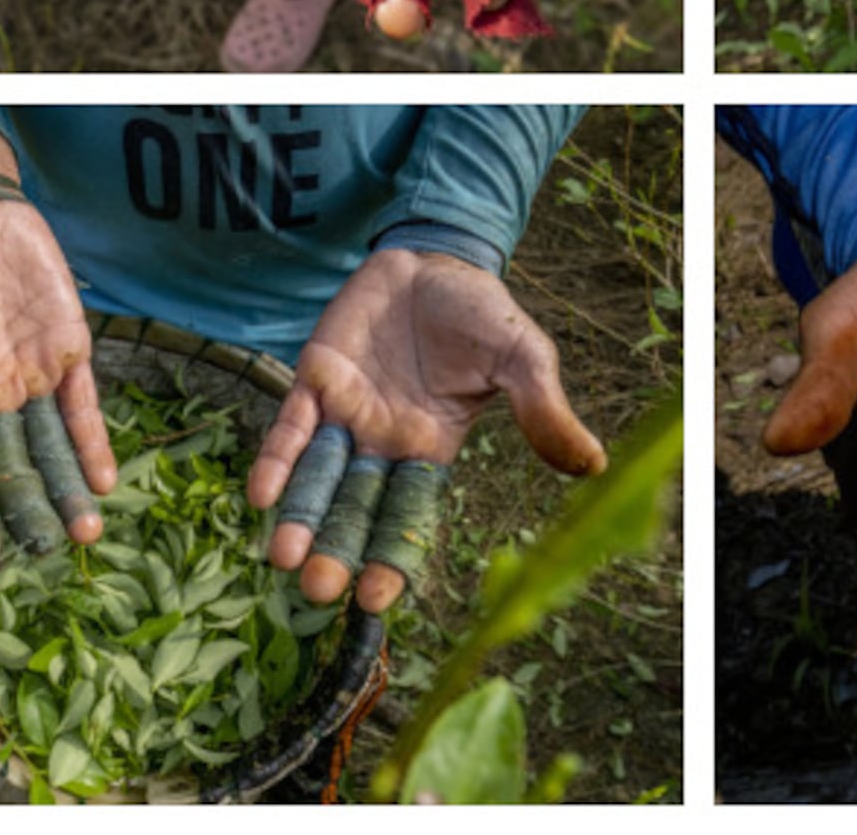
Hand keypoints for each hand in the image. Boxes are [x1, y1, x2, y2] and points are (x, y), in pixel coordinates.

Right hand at [0, 195, 114, 570]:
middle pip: (7, 468)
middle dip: (24, 512)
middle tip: (42, 554)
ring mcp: (31, 378)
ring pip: (49, 447)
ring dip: (64, 489)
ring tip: (82, 535)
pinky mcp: (68, 352)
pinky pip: (81, 406)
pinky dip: (92, 442)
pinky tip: (103, 482)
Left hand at [246, 248, 605, 612]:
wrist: (437, 257)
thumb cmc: (481, 312)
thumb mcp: (522, 359)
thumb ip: (543, 410)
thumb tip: (595, 465)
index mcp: (431, 449)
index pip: (407, 515)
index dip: (391, 557)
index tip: (376, 599)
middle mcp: (382, 443)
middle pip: (354, 509)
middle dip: (337, 550)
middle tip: (320, 592)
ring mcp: (345, 413)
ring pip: (316, 478)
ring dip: (300, 519)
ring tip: (283, 561)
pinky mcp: (316, 378)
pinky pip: (290, 427)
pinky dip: (277, 460)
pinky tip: (261, 495)